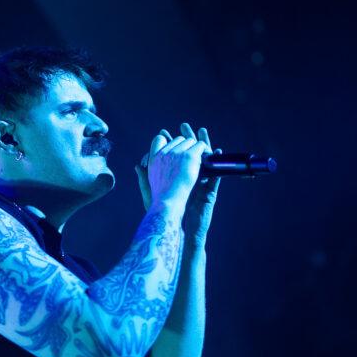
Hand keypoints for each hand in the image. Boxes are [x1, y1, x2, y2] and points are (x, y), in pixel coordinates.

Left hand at [135, 123, 221, 246]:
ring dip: (204, 146)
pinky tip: (219, 152)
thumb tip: (137, 165)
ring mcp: (200, 184)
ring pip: (204, 160)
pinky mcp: (210, 192)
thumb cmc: (167, 216)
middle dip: (187, 139)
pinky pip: (216, 175)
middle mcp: (189, 179)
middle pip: (189, 154)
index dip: (170, 144)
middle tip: (184, 126)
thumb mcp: (153, 195)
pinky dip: (219, 164)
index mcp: (177, 177)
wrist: (181, 230)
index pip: (174, 156)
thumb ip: (145, 180)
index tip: (164, 132)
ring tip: (202, 132)